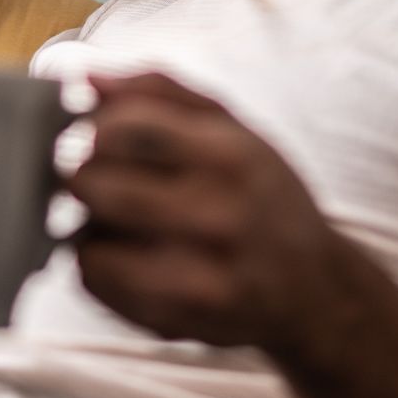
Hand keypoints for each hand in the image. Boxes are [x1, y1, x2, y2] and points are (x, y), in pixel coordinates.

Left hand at [67, 73, 330, 348]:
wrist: (315, 292)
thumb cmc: (262, 197)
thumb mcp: (233, 128)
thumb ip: (159, 91)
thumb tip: (82, 76)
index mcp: (233, 156)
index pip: (124, 127)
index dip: (94, 126)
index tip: (96, 132)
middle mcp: (219, 217)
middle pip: (94, 183)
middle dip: (83, 175)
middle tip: (97, 177)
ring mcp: (197, 276)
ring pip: (85, 237)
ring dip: (86, 223)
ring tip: (115, 219)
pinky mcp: (174, 322)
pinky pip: (93, 281)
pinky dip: (95, 262)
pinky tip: (126, 255)